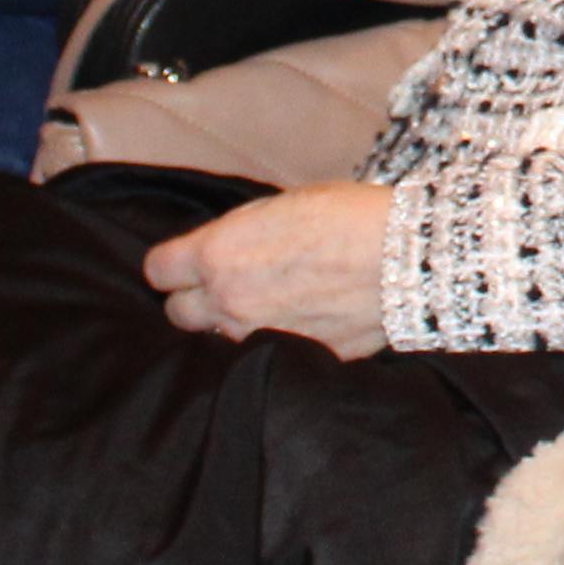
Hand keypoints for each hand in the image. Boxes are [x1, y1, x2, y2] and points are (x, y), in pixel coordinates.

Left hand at [141, 180, 396, 352]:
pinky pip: (267, 351)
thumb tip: (221, 248)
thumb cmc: (347, 217)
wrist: (406, 259)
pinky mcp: (293, 358)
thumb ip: (237, 234)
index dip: (172, 264)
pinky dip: (276, 338)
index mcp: (217, 254)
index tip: (186, 262)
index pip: (157, 271)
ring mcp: (259, 336)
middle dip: (196, 298)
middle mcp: (228, 302)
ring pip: (220, 336)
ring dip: (234, 321)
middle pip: (178, 314)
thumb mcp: (280, 206)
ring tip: (272, 299)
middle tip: (225, 283)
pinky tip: (303, 316)